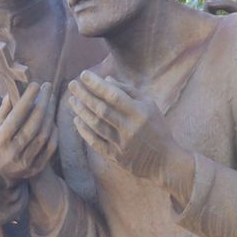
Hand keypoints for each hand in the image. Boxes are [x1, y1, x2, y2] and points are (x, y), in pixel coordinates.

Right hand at [0, 81, 57, 186]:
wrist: (3, 169)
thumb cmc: (1, 138)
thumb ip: (5, 108)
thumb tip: (15, 92)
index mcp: (0, 139)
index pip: (16, 117)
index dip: (27, 100)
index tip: (36, 84)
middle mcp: (13, 151)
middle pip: (33, 125)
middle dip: (43, 104)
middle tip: (48, 87)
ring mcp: (26, 161)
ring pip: (43, 135)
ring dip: (50, 115)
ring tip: (51, 100)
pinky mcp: (36, 168)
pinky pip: (50, 147)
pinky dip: (54, 132)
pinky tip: (52, 120)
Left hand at [68, 71, 189, 192]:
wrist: (164, 161)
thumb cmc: (157, 128)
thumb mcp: (149, 105)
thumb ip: (129, 90)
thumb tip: (106, 79)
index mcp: (139, 112)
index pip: (113, 95)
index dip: (97, 84)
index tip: (84, 74)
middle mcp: (129, 127)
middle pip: (101, 109)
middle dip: (84, 95)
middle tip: (72, 85)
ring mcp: (121, 143)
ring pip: (96, 125)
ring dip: (81, 111)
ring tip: (72, 100)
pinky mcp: (116, 156)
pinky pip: (96, 142)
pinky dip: (84, 131)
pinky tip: (76, 120)